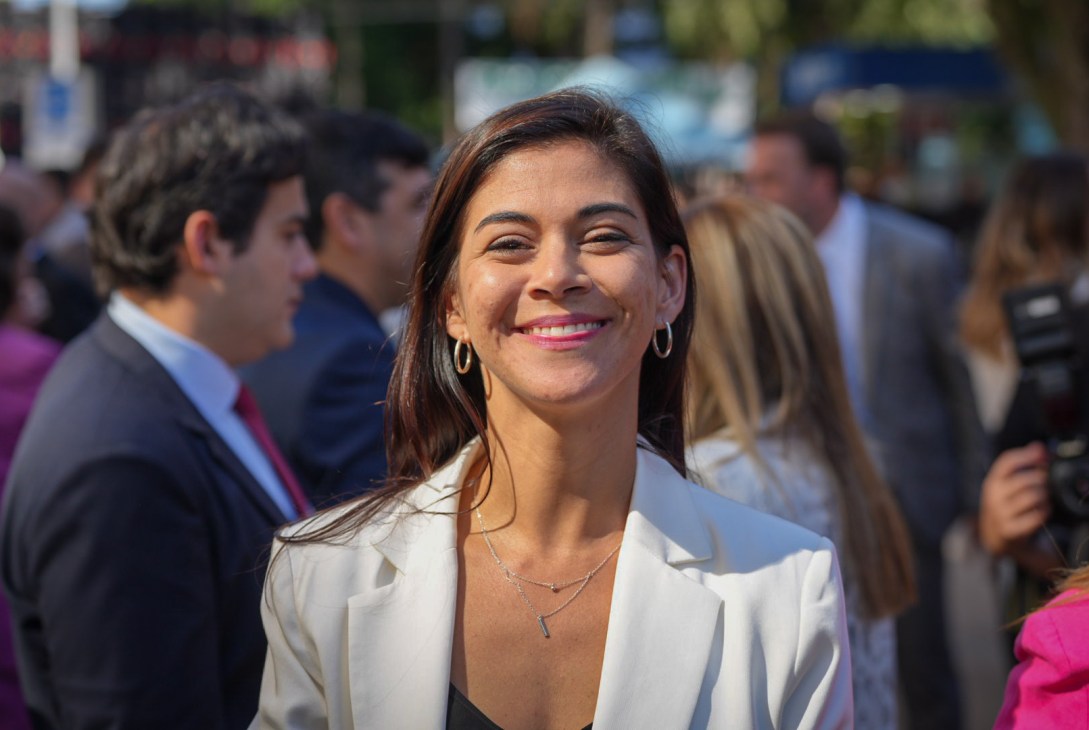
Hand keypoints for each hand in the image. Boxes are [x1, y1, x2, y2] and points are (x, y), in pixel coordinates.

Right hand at [979, 442, 1049, 556]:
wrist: (993, 535)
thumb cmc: (1005, 504)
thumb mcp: (1006, 484)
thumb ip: (1022, 465)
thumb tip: (1039, 447)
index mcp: (992, 482)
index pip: (1007, 462)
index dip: (1026, 455)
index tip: (1042, 452)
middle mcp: (993, 496)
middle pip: (1024, 479)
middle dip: (1040, 478)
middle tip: (1046, 480)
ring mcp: (1001, 514)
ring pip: (1032, 497)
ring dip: (1044, 495)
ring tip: (1044, 496)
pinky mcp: (1010, 529)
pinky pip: (1036, 516)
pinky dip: (1044, 511)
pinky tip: (1043, 509)